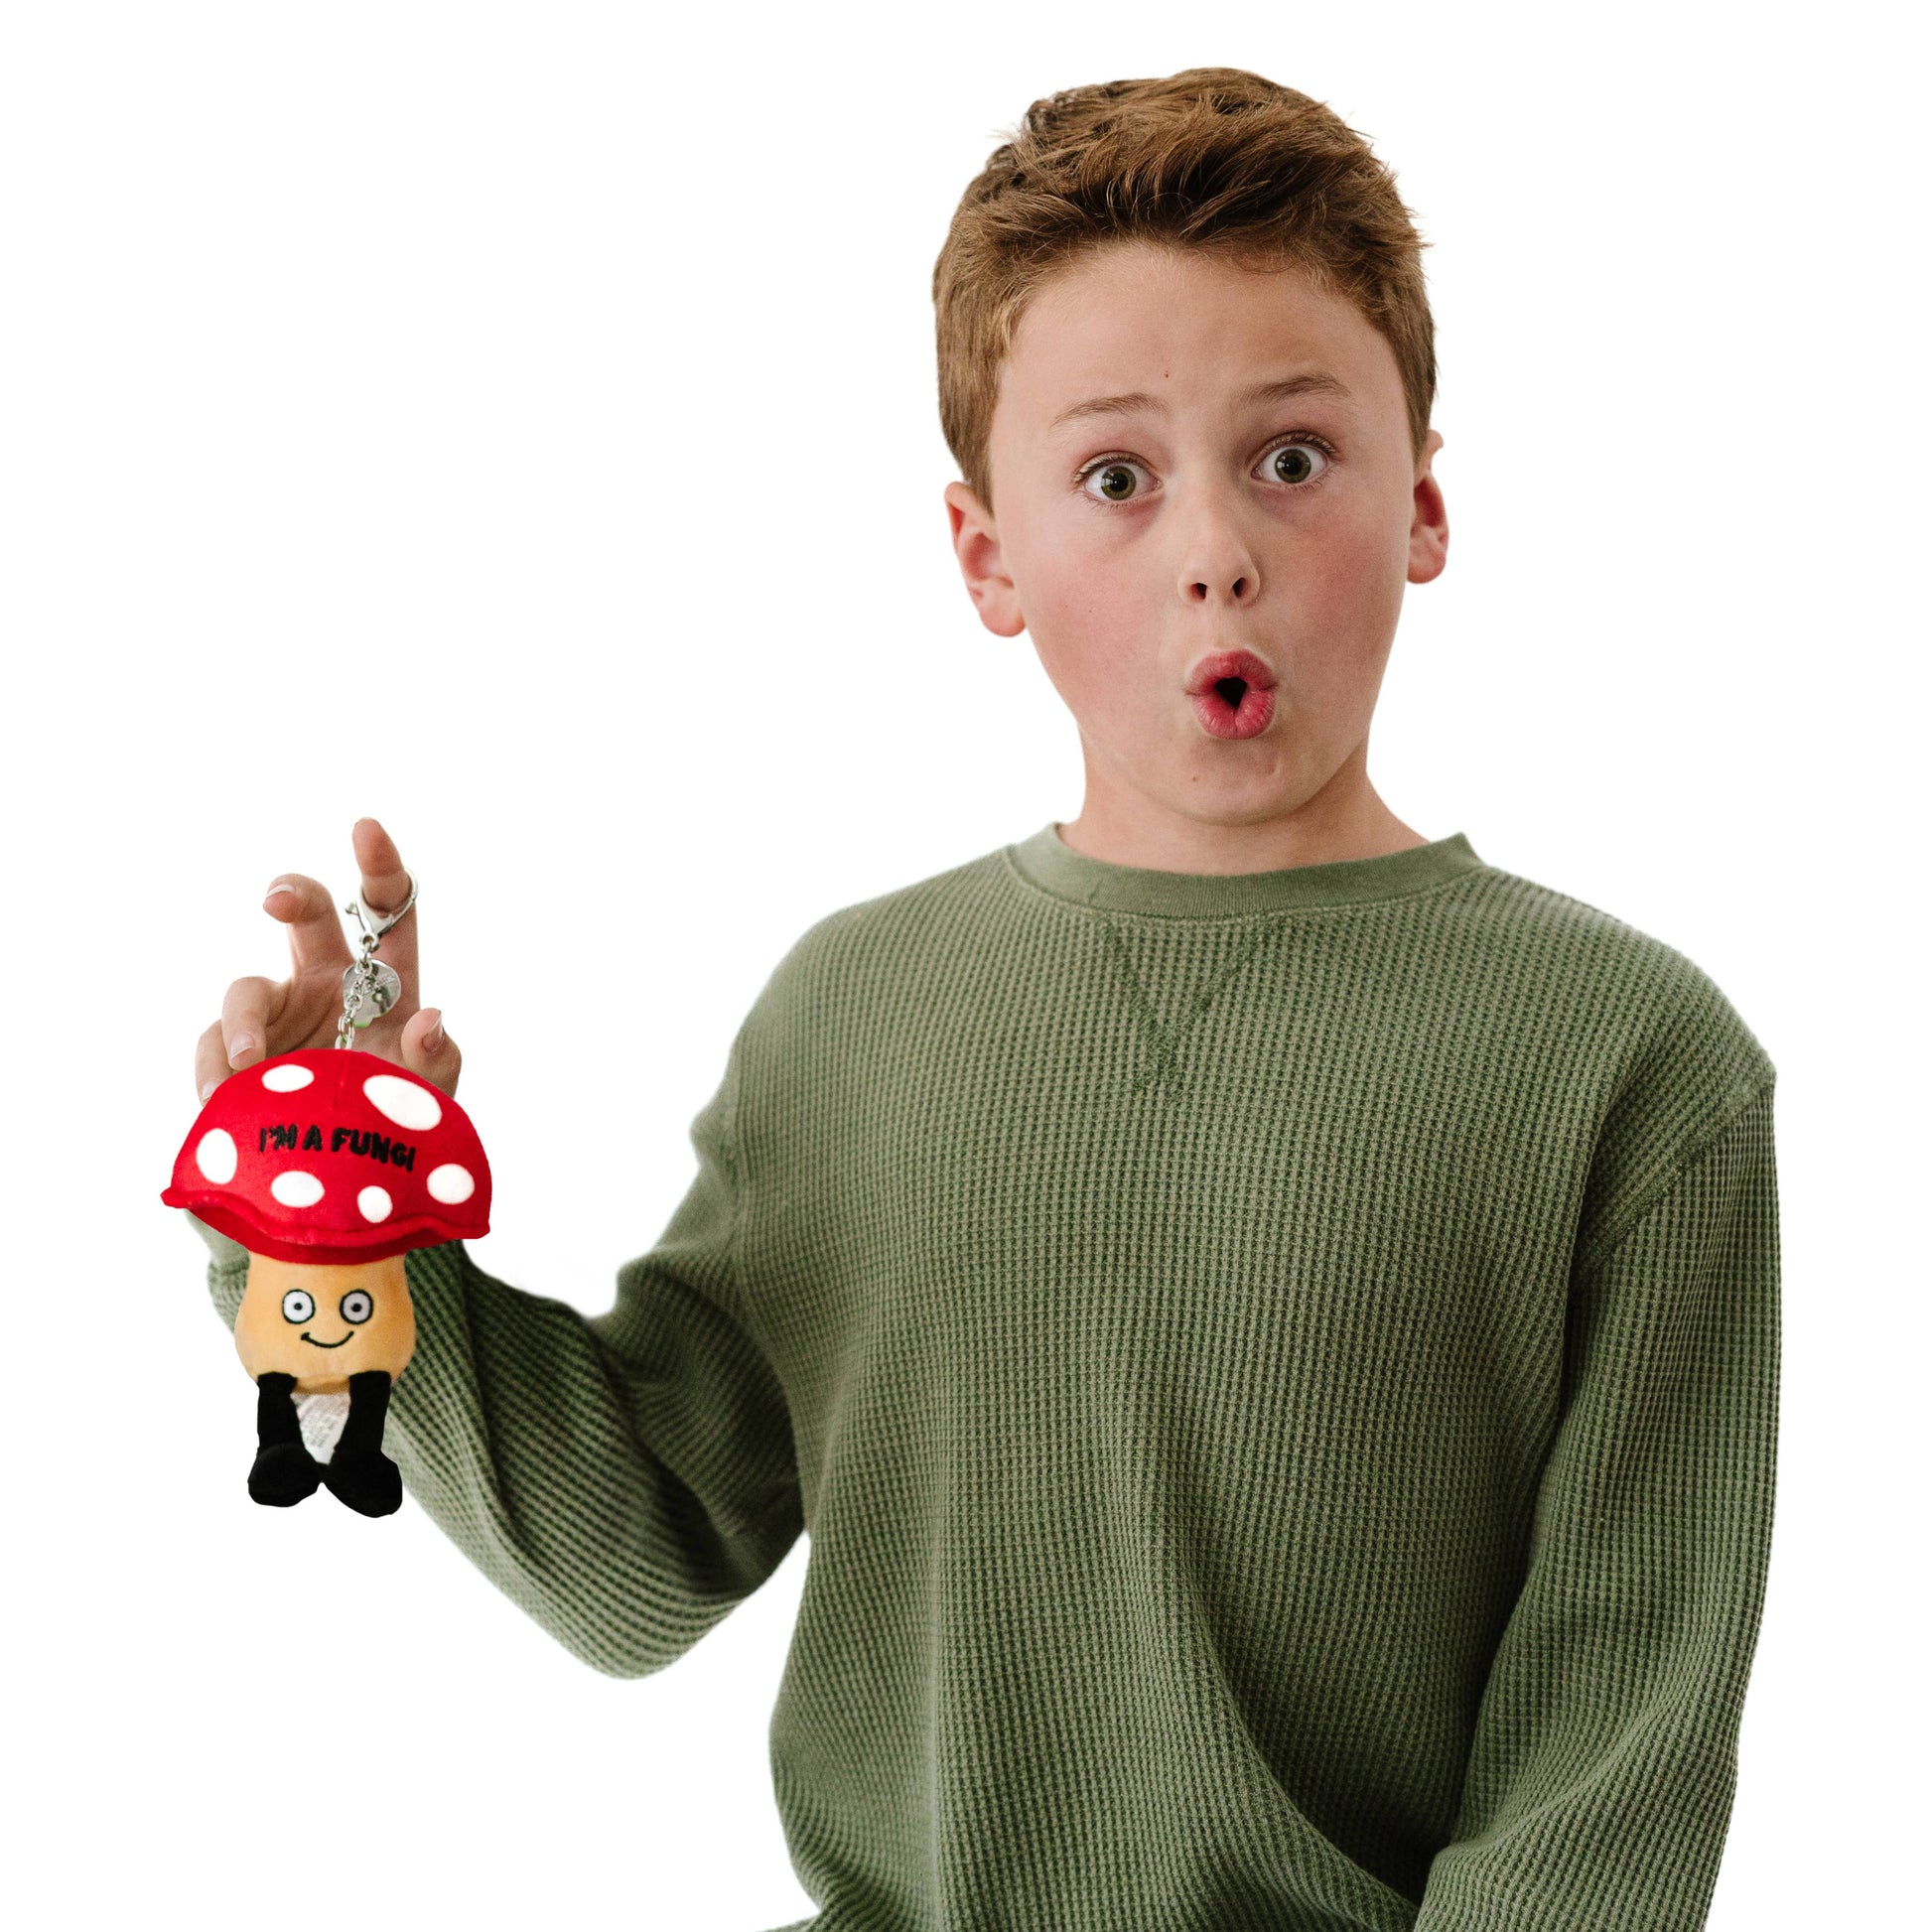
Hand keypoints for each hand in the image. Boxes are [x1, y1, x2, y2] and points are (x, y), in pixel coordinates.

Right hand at [193, 817, 461, 1101]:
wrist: (346, 1181)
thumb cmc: (395, 1121)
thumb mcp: (426, 1099)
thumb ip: (434, 1063)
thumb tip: (430, 1019)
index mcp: (384, 981)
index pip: (386, 910)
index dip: (379, 866)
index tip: (364, 828)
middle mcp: (327, 982)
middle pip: (305, 918)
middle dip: (292, 894)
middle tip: (277, 899)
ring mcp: (277, 1015)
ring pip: (245, 988)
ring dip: (243, 1023)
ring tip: (250, 1067)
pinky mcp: (235, 1055)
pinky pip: (213, 1047)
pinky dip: (213, 1071)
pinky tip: (221, 1100)